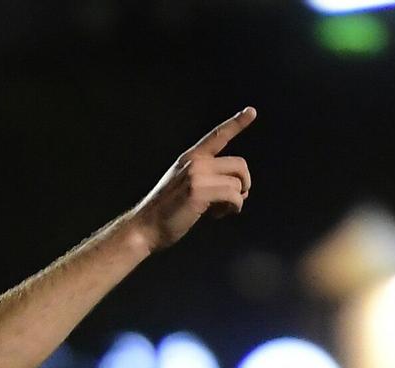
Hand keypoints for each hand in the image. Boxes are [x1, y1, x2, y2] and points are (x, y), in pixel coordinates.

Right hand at [126, 106, 255, 251]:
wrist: (143, 228)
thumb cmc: (165, 213)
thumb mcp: (183, 185)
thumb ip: (207, 179)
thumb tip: (239, 189)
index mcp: (190, 158)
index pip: (217, 136)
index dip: (236, 123)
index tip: (251, 111)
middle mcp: (195, 163)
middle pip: (239, 164)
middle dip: (244, 183)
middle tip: (234, 199)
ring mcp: (197, 176)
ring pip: (237, 182)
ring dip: (236, 199)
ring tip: (219, 210)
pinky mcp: (199, 192)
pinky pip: (234, 196)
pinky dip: (233, 208)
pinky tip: (217, 215)